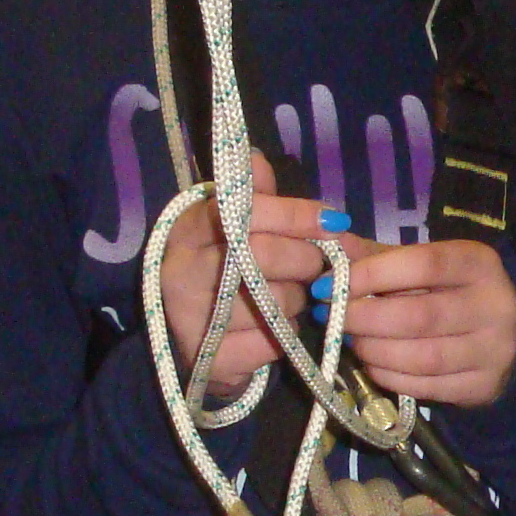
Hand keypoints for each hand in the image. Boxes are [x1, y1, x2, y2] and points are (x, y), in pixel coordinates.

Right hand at [157, 151, 333, 399]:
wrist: (193, 345)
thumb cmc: (223, 276)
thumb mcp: (232, 232)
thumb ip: (253, 198)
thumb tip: (255, 157)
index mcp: (188, 229)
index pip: (245, 211)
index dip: (295, 215)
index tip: (335, 220)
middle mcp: (181, 270)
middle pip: (263, 255)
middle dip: (304, 261)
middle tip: (316, 267)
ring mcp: (190, 317)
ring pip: (275, 303)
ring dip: (296, 302)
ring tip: (284, 299)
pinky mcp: (211, 359)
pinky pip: (274, 341)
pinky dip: (286, 335)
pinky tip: (273, 329)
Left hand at [326, 237, 515, 406]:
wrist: (498, 339)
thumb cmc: (447, 293)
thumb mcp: (419, 266)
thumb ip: (377, 257)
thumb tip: (331, 246)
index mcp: (478, 263)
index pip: (424, 264)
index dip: (372, 275)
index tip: (330, 285)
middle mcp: (495, 305)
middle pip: (420, 316)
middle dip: (364, 319)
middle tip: (331, 317)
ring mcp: (494, 349)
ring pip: (422, 357)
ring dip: (374, 351)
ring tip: (351, 341)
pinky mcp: (484, 385)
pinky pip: (426, 386)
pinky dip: (390, 377)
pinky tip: (373, 365)